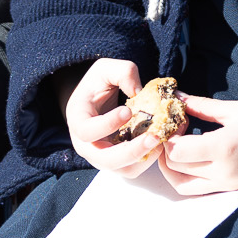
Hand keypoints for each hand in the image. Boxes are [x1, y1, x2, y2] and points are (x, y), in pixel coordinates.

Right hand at [62, 58, 165, 178]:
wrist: (96, 99)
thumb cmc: (98, 84)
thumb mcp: (106, 69)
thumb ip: (123, 73)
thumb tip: (139, 91)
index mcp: (78, 121)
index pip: (87, 131)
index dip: (107, 124)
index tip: (128, 110)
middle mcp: (87, 145)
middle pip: (106, 160)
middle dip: (132, 151)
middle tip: (154, 137)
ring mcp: (102, 157)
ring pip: (123, 169)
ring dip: (144, 157)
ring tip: (160, 140)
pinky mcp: (118, 162)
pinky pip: (133, 168)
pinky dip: (148, 159)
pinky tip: (159, 142)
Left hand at [153, 95, 237, 195]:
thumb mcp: (234, 109)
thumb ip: (201, 106)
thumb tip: (176, 99)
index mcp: (224, 147)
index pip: (177, 152)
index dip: (167, 137)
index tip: (175, 122)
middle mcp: (224, 171)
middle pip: (176, 168)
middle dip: (166, 149)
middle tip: (175, 132)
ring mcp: (228, 184)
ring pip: (182, 186)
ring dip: (172, 169)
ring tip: (179, 148)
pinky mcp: (232, 190)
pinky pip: (199, 190)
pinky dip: (187, 177)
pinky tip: (193, 158)